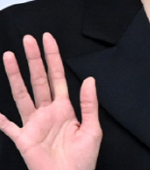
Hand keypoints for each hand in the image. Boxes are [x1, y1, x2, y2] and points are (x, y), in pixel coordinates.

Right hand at [0, 33, 101, 169]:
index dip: (53, 58)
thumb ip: (89, 104)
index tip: (47, 39)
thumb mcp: (92, 128)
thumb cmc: (83, 158)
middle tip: (28, 39)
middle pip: (38, 80)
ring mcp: (33, 124)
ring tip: (8, 57)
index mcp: (65, 108)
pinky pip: (8, 128)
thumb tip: (89, 78)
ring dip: (15, 76)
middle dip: (33, 59)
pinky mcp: (23, 139)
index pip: (57, 77)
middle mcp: (47, 112)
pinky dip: (0, 121)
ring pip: (21, 95)